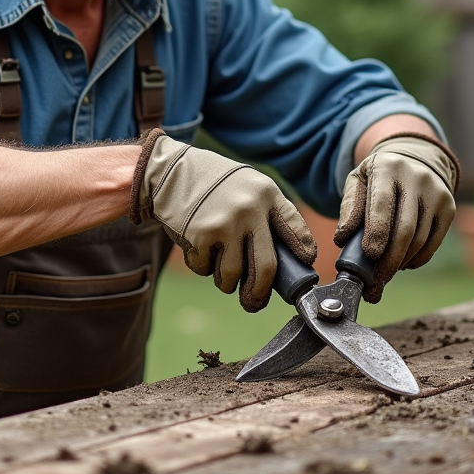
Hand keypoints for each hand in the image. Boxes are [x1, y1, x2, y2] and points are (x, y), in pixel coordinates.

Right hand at [131, 130, 316, 311]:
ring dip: (224, 280)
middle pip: (266, 266)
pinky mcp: (202, 236)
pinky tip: (197, 247)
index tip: (304, 265)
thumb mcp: (247, 185)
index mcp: (266, 194)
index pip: (296, 229)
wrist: (169, 172)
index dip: (303, 252)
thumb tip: (284, 259)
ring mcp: (226, 223)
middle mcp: (250, 209)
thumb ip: (266, 213)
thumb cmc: (212, 183)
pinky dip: (201, 266)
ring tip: (217, 266)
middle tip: (255, 301)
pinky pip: (205, 269)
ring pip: (232, 274)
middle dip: (260, 292)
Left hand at [334, 133, 459, 302]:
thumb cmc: (379, 175)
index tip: (369, 255)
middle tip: (375, 282)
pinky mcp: (449, 208)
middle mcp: (417, 179)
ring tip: (384, 275)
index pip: (383, 203)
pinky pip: (433, 243)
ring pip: (420, 239)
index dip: (377, 231)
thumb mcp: (359, 180)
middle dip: (389, 259)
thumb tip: (342, 239)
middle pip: (406, 228)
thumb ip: (350, 206)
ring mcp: (437, 193)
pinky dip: (417, 259)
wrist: (416, 158)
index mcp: (388, 168)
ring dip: (401, 262)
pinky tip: (403, 264)